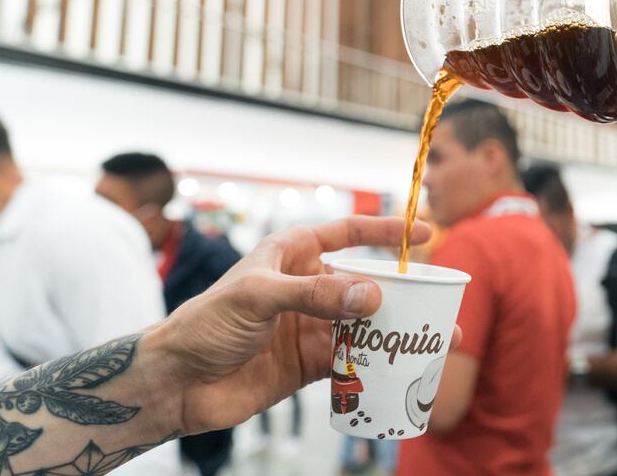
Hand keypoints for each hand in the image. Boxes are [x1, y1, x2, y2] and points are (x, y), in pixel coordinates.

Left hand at [148, 217, 444, 434]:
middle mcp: (306, 287)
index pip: (349, 234)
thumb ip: (315, 295)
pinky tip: (399, 368)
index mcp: (291, 255)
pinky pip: (353, 360)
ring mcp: (309, 326)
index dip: (387, 233)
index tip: (425, 234)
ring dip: (396, 332)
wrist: (175, 383)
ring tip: (432, 340)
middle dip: (404, 292)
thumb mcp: (259, 297)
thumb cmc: (205, 323)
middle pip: (366, 284)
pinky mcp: (308, 363)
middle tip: (441, 301)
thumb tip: (372, 296)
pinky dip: (376, 364)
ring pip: (365, 325)